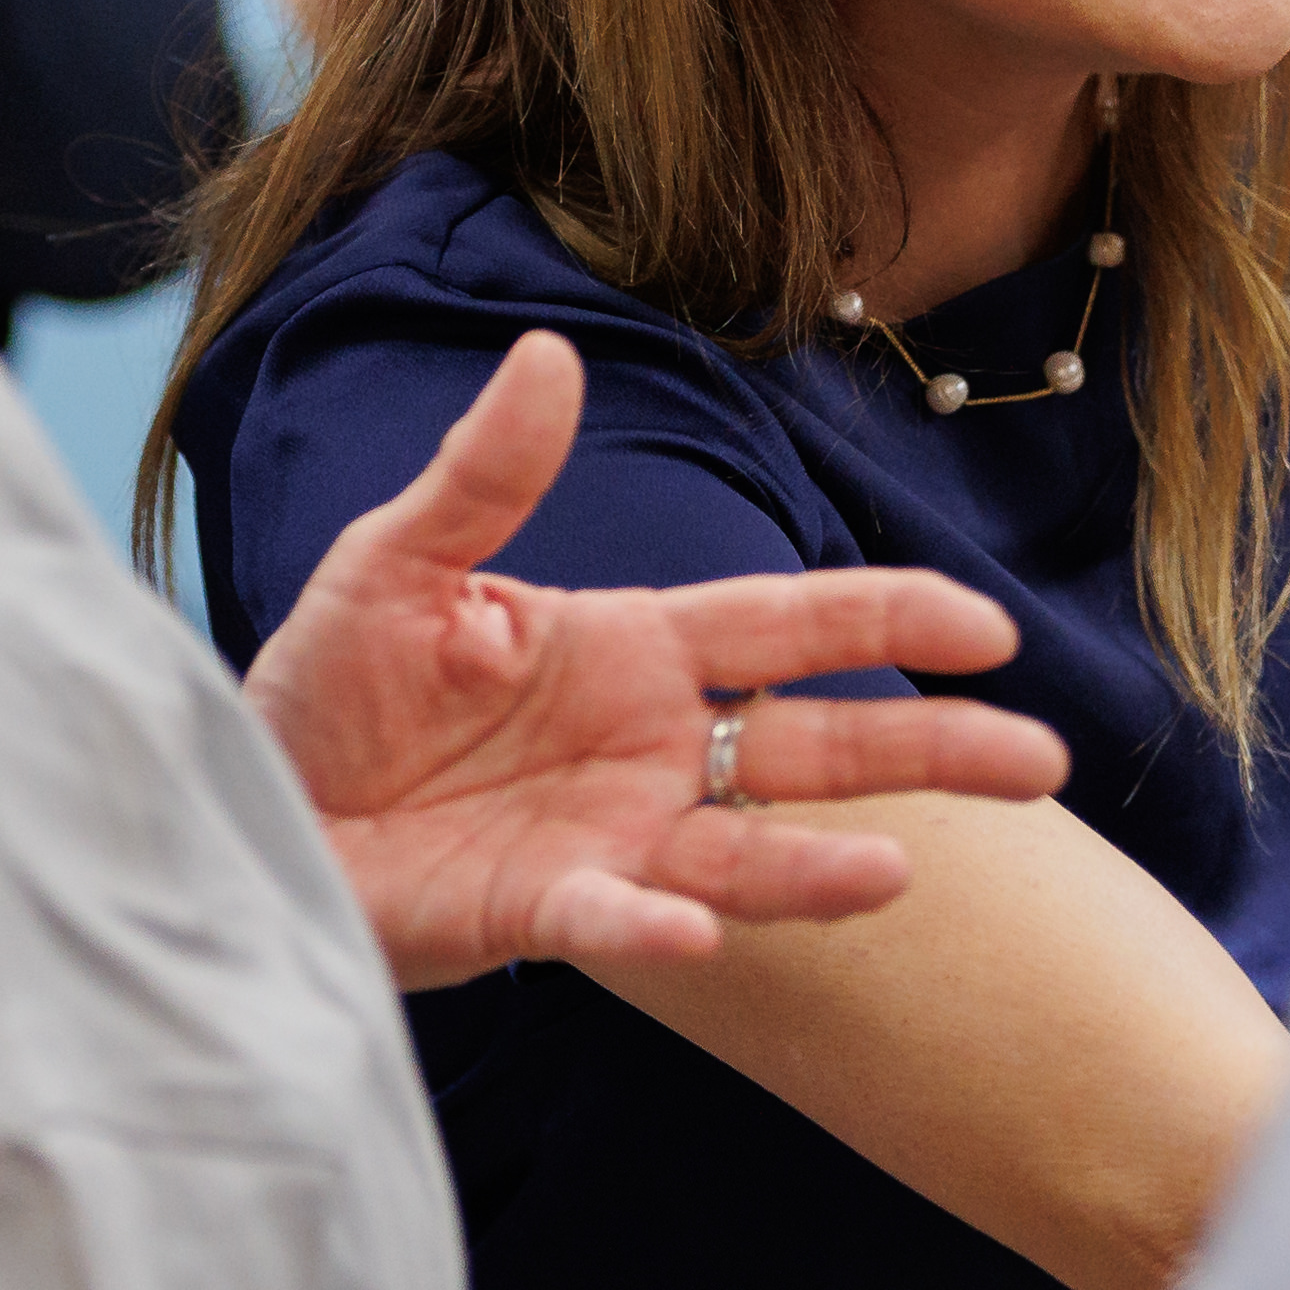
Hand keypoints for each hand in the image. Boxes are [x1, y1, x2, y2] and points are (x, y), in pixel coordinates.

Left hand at [245, 330, 1074, 993]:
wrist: (247, 798)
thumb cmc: (327, 683)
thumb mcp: (399, 561)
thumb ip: (486, 476)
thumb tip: (553, 356)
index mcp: (630, 649)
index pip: (788, 625)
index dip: (887, 619)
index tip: (987, 628)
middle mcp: (647, 748)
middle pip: (814, 744)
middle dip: (928, 751)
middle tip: (1042, 760)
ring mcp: (608, 836)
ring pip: (747, 854)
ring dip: (823, 867)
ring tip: (902, 871)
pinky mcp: (539, 911)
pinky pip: (616, 922)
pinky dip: (660, 929)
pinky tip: (705, 933)